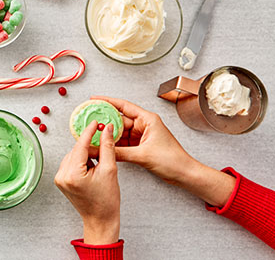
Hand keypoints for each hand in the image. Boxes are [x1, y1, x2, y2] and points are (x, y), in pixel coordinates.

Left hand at [54, 120, 119, 244]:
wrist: (100, 220)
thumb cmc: (107, 200)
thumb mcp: (110, 170)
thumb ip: (107, 147)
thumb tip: (106, 129)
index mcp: (72, 174)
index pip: (80, 145)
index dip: (89, 132)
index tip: (95, 123)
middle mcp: (62, 175)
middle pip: (77, 150)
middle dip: (91, 148)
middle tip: (105, 150)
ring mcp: (59, 179)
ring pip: (74, 156)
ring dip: (86, 155)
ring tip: (100, 165)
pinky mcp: (61, 181)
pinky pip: (71, 163)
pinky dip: (82, 162)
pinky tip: (92, 169)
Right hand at [93, 96, 234, 206]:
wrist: (184, 174)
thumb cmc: (172, 160)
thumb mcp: (142, 155)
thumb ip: (119, 153)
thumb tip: (101, 150)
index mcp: (148, 119)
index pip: (124, 106)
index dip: (107, 101)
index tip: (94, 99)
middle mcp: (144, 125)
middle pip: (119, 120)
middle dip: (105, 122)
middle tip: (90, 122)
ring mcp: (142, 135)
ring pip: (120, 132)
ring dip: (108, 135)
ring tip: (94, 135)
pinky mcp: (141, 146)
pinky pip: (123, 142)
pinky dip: (114, 145)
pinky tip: (104, 146)